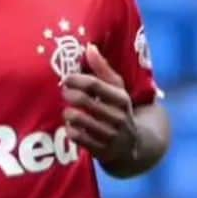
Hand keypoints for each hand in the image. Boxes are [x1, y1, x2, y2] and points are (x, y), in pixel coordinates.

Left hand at [63, 44, 136, 164]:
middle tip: (64, 93)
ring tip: (68, 111)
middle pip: (83, 100)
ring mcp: (109, 135)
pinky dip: (70, 130)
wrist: (132, 146)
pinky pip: (77, 137)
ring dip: (68, 113)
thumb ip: (103, 69)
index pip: (94, 84)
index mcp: (121, 98)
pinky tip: (72, 126)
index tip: (66, 79)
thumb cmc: (119, 110)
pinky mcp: (101, 150)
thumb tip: (90, 47)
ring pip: (78, 119)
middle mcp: (117, 116)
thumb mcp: (117, 90)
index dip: (75, 79)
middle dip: (68, 95)